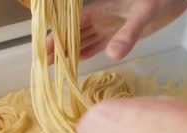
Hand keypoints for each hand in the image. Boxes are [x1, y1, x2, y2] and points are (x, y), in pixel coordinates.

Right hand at [47, 0, 186, 62]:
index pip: (72, 26)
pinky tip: (79, 60)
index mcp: (99, 10)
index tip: (44, 51)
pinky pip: (98, 44)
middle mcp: (101, 19)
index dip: (57, 38)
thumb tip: (112, 55)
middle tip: (43, 65)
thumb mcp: (142, 15)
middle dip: (58, 48)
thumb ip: (128, 34)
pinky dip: (87, 52)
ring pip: (84, 40)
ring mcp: (110, 26)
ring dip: (70, 52)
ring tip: (55, 67)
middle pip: (74, 34)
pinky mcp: (120, 33)